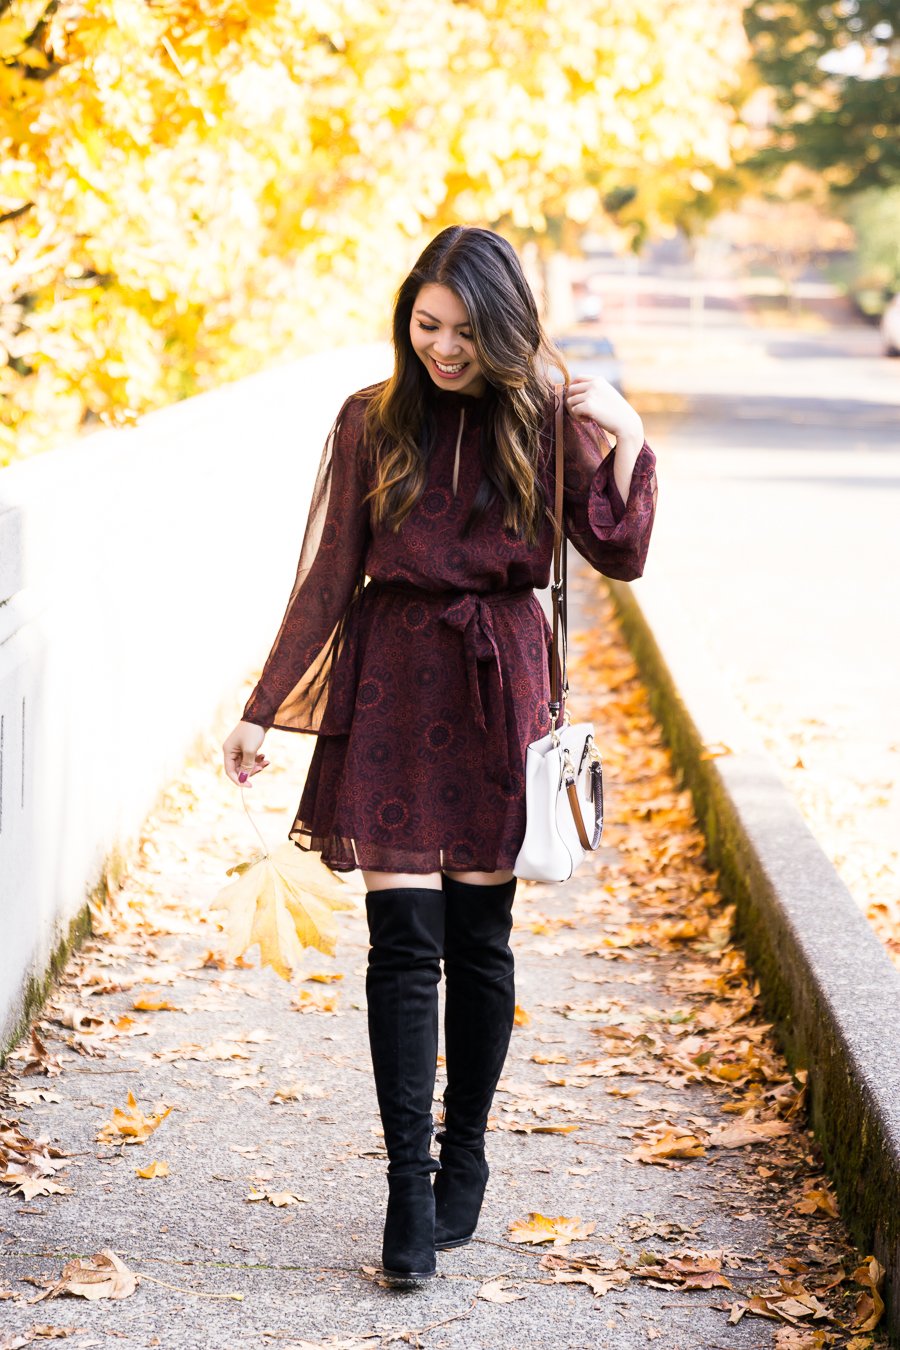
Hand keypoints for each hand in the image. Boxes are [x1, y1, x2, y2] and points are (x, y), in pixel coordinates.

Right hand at [223, 721, 269, 786]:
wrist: (260, 715)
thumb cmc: (253, 732)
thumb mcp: (250, 751)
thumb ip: (246, 766)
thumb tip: (243, 779)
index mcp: (227, 751)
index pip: (230, 772)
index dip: (239, 780)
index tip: (250, 786)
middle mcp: (231, 750)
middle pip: (239, 769)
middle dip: (251, 771)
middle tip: (262, 768)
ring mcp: (239, 748)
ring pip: (246, 764)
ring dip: (256, 765)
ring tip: (266, 761)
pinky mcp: (247, 746)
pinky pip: (251, 758)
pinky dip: (258, 759)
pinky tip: (265, 757)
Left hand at [566, 376, 643, 502]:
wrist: (627, 423)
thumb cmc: (616, 412)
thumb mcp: (606, 394)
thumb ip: (593, 391)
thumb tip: (571, 392)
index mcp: (599, 380)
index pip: (577, 378)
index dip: (573, 389)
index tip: (576, 400)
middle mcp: (594, 384)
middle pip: (571, 390)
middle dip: (571, 402)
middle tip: (578, 412)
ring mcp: (591, 394)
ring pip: (570, 401)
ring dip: (574, 411)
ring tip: (585, 417)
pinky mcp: (588, 406)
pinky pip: (574, 411)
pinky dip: (578, 418)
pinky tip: (588, 421)